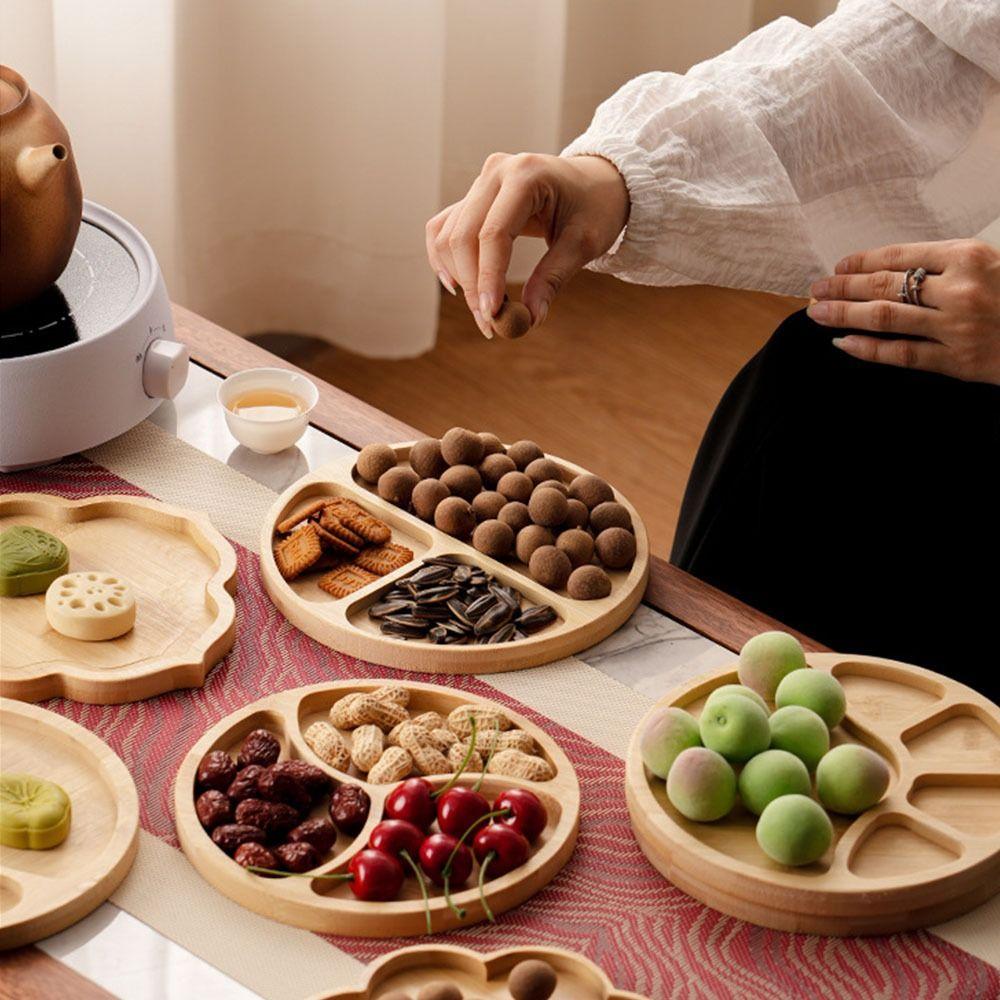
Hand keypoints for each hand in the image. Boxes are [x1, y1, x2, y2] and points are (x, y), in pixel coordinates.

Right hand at [425, 152, 628, 335]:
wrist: (595, 181)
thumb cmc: (595, 207)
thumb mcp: (583, 243)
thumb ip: (552, 278)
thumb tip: (530, 320)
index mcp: (526, 175)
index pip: (493, 234)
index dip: (488, 278)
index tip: (491, 315)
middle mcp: (496, 172)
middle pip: (463, 236)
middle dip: (472, 285)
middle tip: (489, 324)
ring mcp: (480, 182)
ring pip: (447, 236)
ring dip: (460, 278)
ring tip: (485, 310)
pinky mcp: (473, 196)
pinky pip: (443, 229)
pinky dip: (445, 259)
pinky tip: (457, 286)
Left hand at [807, 239, 999, 384]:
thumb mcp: (987, 262)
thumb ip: (943, 263)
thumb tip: (884, 269)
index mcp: (967, 255)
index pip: (899, 256)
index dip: (860, 262)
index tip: (837, 267)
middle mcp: (960, 289)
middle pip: (884, 286)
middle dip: (842, 288)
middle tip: (815, 290)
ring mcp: (957, 327)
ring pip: (886, 318)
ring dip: (844, 315)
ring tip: (818, 313)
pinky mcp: (957, 361)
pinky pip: (902, 354)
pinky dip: (867, 350)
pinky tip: (843, 344)